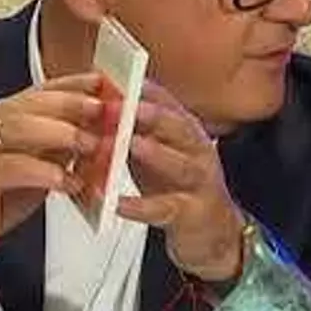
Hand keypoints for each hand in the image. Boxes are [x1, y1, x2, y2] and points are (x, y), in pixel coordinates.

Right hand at [0, 72, 103, 265]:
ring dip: (63, 134)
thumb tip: (98, 137)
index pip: (41, 90)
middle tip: (105, 111)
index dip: (74, 85)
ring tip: (92, 145)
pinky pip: (15, 166)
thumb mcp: (35, 168)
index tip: (104, 83)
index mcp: (1, 115)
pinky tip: (68, 182)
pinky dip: (46, 172)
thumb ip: (60, 150)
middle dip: (74, 104)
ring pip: (23, 127)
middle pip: (34, 102)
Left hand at [117, 81, 246, 281]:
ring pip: (180, 165)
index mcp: (186, 130)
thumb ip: (134, 130)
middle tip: (124, 106)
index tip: (116, 79)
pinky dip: (140, 206)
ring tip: (130, 145)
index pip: (167, 102)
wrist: (212, 231)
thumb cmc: (178, 186)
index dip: (143, 90)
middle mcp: (197, 150)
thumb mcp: (158, 151)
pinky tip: (118, 204)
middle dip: (151, 114)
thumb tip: (97, 108)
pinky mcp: (192, 214)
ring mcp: (199, 182)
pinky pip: (165, 209)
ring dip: (154, 153)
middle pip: (178, 127)